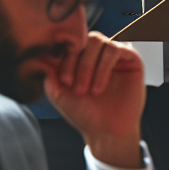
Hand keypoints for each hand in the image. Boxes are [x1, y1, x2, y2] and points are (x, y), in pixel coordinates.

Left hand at [45, 32, 144, 169]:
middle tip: (76, 88)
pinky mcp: (131, 58)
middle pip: (83, 39)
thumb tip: (37, 51)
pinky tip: (99, 87)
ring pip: (98, 41)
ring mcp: (114, 54)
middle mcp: (97, 52)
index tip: (63, 81)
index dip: (64, 57)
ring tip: (88, 91)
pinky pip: (115, 49)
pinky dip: (104, 67)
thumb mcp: (58, 91)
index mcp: (80, 57)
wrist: (106, 130)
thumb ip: (48, 69)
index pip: (69, 43)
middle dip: (77, 63)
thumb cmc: (83, 112)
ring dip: (89, 66)